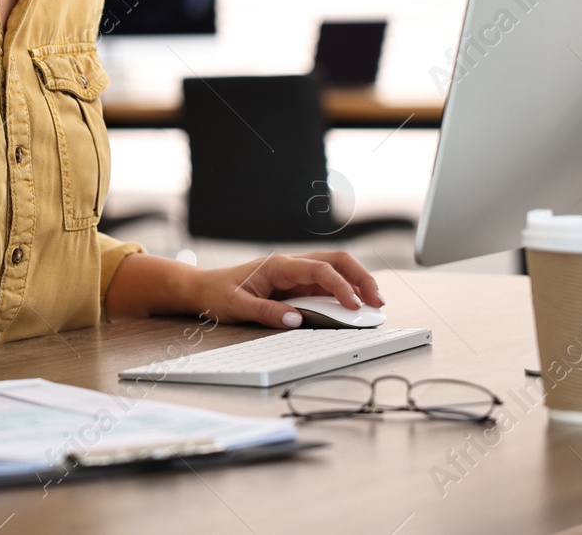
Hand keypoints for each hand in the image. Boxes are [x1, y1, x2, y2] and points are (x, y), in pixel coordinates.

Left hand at [190, 251, 383, 329]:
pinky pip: (326, 283)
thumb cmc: (219, 293)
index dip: (340, 286)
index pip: (319, 269)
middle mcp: (291, 264)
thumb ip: (267, 312)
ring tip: (374, 303)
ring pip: (335, 269)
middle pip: (336, 260)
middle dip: (360, 277)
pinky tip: (355, 304)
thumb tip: (295, 320)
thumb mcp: (237, 306)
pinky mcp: (296, 284)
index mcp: (278, 265)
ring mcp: (295, 273)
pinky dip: (344, 291)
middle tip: (377, 301)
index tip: (354, 306)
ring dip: (357, 282)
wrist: (204, 288)